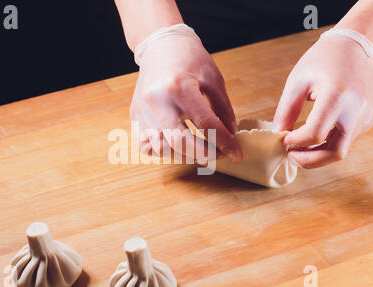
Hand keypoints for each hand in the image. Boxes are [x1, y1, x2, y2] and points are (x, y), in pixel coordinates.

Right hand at [130, 29, 241, 162]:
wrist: (160, 45)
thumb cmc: (188, 58)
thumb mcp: (213, 79)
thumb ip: (223, 109)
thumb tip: (230, 136)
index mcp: (179, 86)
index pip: (206, 124)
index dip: (224, 142)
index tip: (236, 154)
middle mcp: (157, 100)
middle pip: (181, 142)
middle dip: (205, 154)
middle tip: (219, 154)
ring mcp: (142, 110)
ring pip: (163, 148)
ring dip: (185, 154)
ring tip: (199, 148)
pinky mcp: (136, 116)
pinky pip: (147, 146)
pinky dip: (164, 151)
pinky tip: (177, 145)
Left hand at [274, 33, 372, 168]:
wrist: (356, 47)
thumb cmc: (324, 59)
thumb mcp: (297, 81)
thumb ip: (286, 110)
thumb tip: (278, 134)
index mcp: (336, 96)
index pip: (314, 134)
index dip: (295, 142)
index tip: (283, 140)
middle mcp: (355, 110)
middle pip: (334, 152)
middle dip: (309, 160)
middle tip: (290, 156)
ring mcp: (364, 117)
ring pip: (341, 151)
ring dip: (318, 155)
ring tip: (299, 149)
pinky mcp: (366, 121)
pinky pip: (345, 141)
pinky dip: (327, 144)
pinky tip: (313, 137)